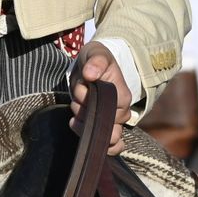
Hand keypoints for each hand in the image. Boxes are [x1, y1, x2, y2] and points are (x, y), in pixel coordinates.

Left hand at [69, 41, 130, 155]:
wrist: (91, 67)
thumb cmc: (96, 60)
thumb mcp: (96, 53)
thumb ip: (96, 61)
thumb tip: (90, 74)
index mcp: (123, 96)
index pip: (113, 114)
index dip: (91, 103)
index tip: (83, 88)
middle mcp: (121, 113)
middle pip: (111, 134)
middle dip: (88, 119)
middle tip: (79, 101)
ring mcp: (112, 122)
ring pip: (102, 140)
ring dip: (83, 125)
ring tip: (76, 107)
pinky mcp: (101, 127)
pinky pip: (98, 143)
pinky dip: (83, 134)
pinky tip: (74, 121)